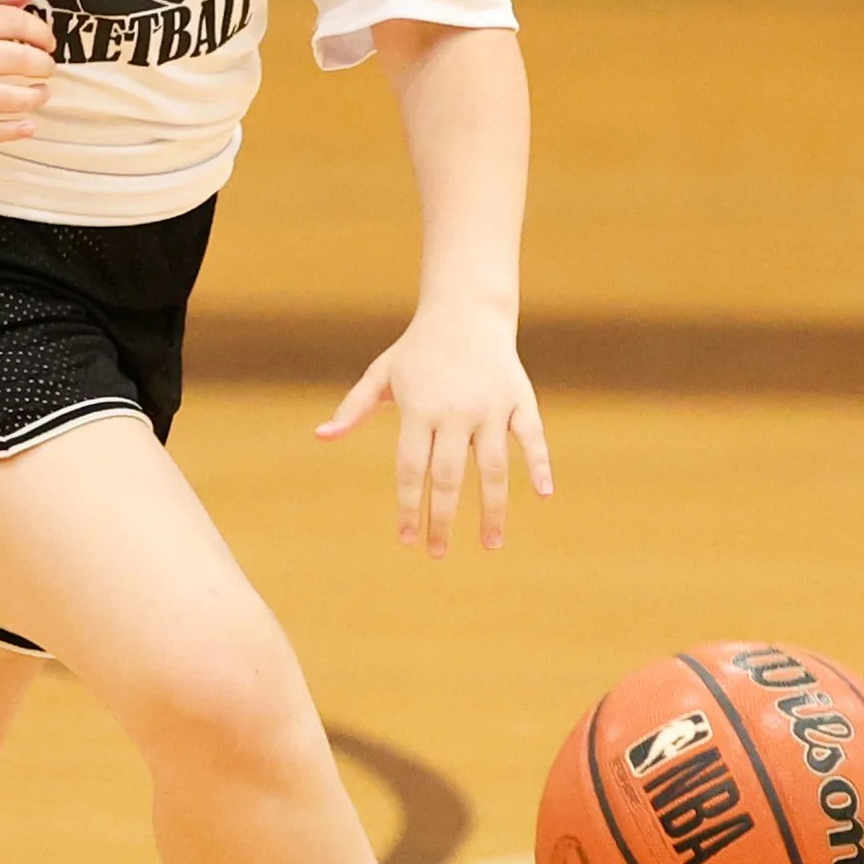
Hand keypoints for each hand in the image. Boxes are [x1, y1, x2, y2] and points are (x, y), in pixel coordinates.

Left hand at [316, 308, 551, 555]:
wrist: (465, 309)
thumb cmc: (418, 349)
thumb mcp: (382, 375)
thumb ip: (353, 408)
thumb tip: (319, 437)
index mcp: (418, 408)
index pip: (410, 468)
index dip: (408, 505)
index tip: (407, 539)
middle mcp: (455, 411)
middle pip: (448, 476)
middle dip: (442, 518)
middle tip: (438, 554)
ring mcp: (490, 406)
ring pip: (493, 466)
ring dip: (492, 509)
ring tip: (491, 544)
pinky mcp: (519, 398)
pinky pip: (531, 437)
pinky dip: (539, 464)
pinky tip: (543, 494)